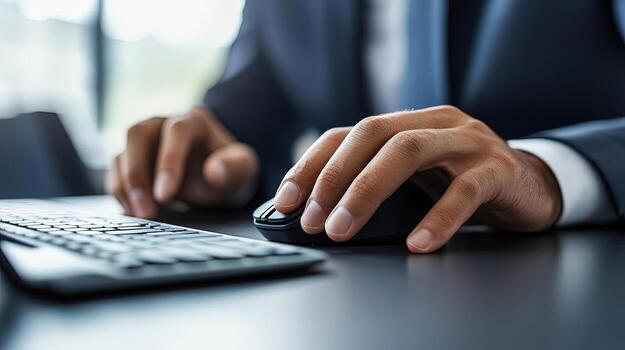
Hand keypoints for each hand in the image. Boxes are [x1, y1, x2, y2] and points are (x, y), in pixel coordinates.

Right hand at [106, 107, 258, 217]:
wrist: (217, 174)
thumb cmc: (228, 168)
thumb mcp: (242, 169)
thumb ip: (234, 167)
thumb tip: (213, 172)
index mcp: (194, 121)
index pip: (176, 131)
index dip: (168, 161)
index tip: (165, 195)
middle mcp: (163, 123)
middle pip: (137, 134)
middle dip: (138, 175)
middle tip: (147, 211)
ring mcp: (145, 139)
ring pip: (122, 153)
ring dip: (126, 187)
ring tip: (141, 216)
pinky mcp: (131, 157)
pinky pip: (115, 170)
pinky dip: (120, 192)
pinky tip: (133, 211)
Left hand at [273, 105, 561, 252]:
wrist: (530, 186)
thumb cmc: (460, 185)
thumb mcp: (415, 180)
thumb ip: (378, 183)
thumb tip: (320, 214)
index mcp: (408, 122)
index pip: (348, 133)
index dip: (312, 164)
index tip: (286, 201)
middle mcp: (435, 123)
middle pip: (372, 134)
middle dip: (334, 178)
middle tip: (313, 221)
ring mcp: (468, 141)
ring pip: (409, 152)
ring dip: (367, 191)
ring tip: (343, 230)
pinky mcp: (498, 169)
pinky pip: (464, 191)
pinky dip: (437, 219)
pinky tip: (418, 245)